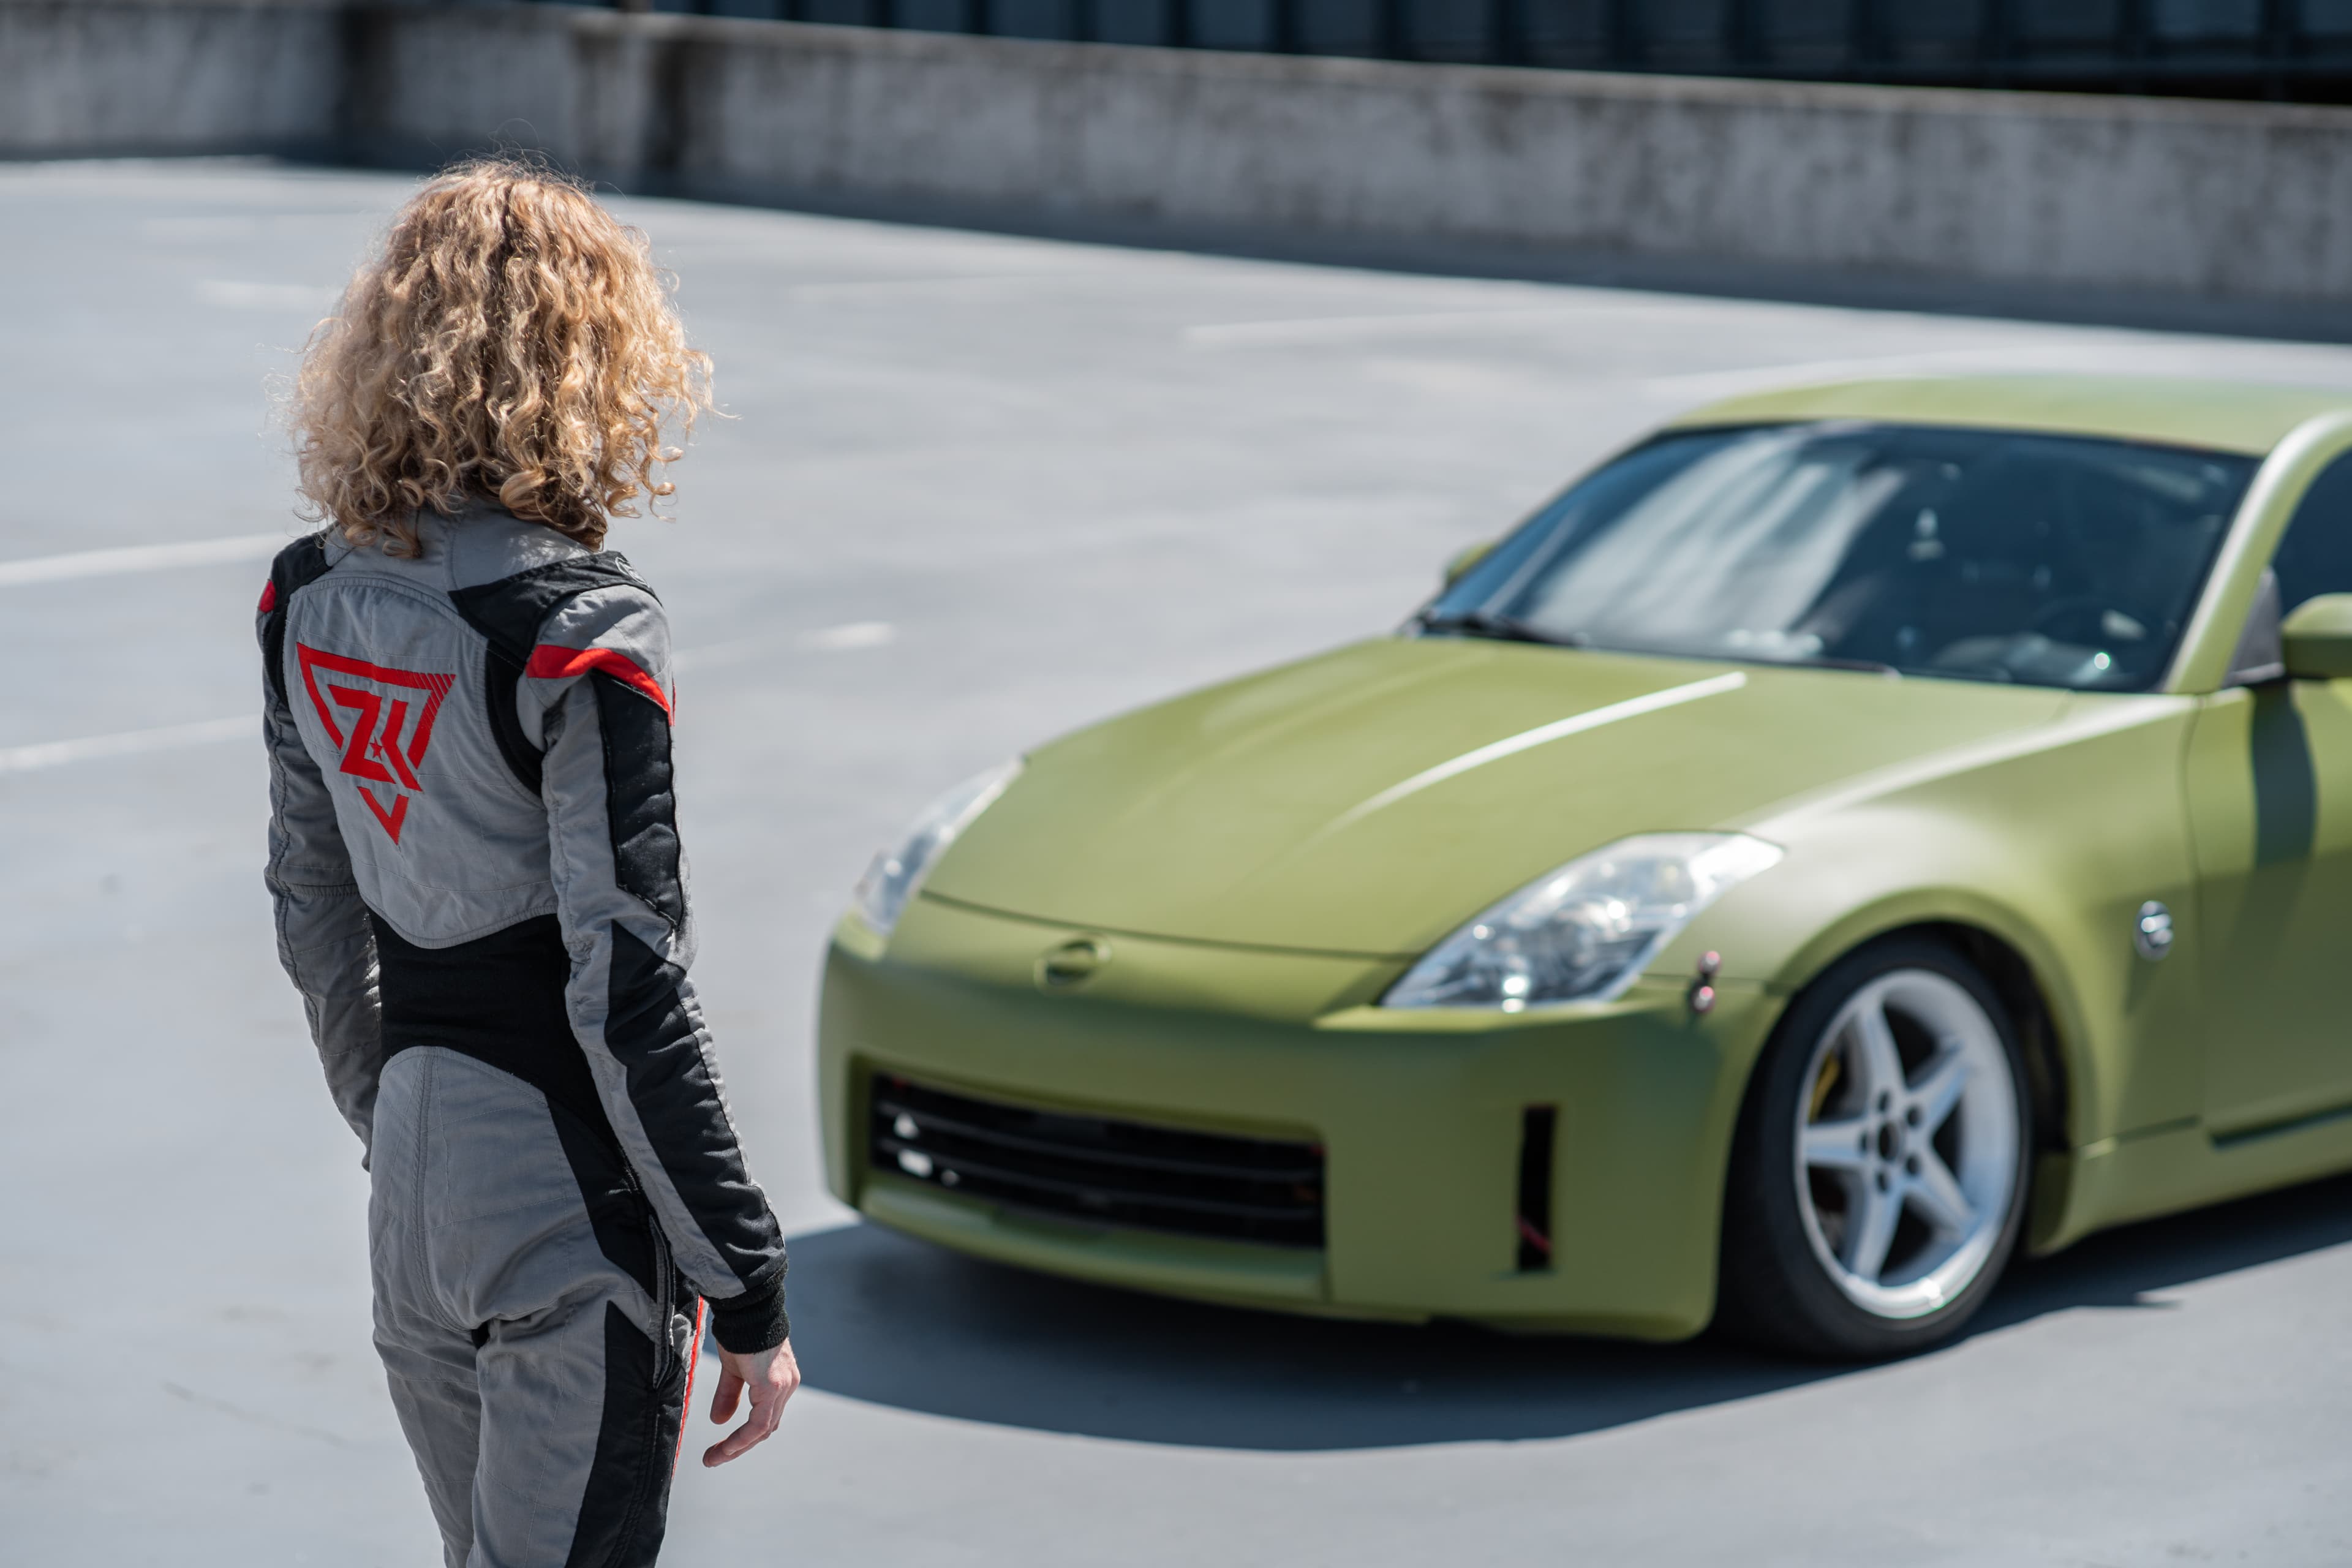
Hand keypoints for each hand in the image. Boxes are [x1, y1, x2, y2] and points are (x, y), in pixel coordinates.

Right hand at [701, 1337, 799, 1466]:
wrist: (746, 1311)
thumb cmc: (741, 1332)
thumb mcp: (733, 1369)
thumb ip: (729, 1395)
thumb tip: (719, 1421)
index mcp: (780, 1381)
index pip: (765, 1418)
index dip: (743, 1436)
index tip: (719, 1449)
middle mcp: (787, 1386)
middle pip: (766, 1427)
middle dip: (739, 1446)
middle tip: (714, 1458)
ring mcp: (783, 1387)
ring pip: (763, 1429)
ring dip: (738, 1447)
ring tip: (714, 1458)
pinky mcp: (773, 1387)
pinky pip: (759, 1423)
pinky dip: (743, 1438)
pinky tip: (727, 1448)